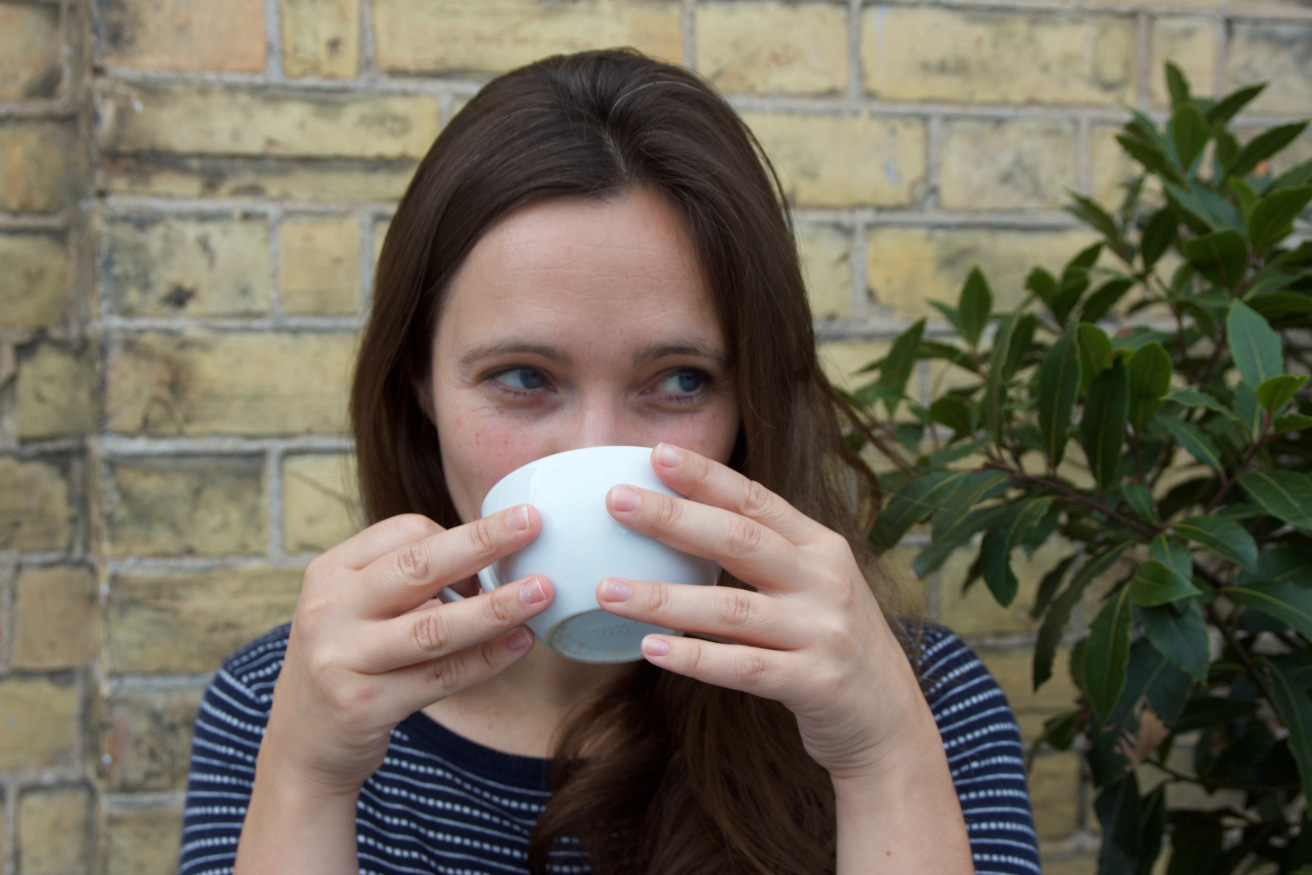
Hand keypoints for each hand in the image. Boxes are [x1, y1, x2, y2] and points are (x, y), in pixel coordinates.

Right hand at [261, 509, 554, 796]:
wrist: (302, 745)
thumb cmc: (348, 660)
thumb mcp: (354, 607)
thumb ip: (406, 580)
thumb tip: (494, 554)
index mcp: (330, 572)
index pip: (404, 533)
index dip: (459, 536)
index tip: (503, 543)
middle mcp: (330, 610)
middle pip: (419, 567)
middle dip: (482, 542)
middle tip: (532, 523)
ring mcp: (342, 659)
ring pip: (435, 628)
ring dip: (496, 608)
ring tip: (542, 592)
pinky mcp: (363, 706)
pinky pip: (441, 678)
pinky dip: (487, 660)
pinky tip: (521, 643)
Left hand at [597, 444, 937, 782]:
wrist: (890, 721)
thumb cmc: (831, 643)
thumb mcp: (813, 584)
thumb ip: (766, 553)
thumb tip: (683, 517)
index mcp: (820, 546)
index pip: (756, 499)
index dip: (706, 475)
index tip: (655, 453)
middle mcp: (824, 580)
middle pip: (740, 540)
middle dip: (674, 518)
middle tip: (616, 502)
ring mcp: (822, 632)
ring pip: (733, 608)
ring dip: (664, 598)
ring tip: (608, 591)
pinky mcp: (816, 683)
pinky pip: (745, 668)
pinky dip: (696, 658)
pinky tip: (650, 649)